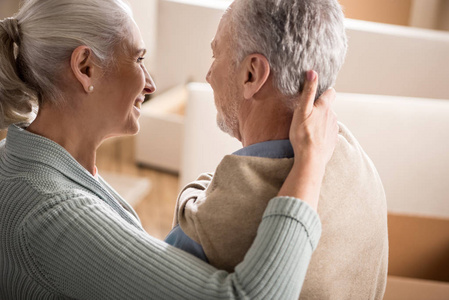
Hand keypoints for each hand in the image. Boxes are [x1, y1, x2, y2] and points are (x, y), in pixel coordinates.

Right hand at [277, 70, 337, 209]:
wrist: (311, 159)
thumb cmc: (303, 135)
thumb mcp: (302, 110)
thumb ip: (308, 91)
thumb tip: (312, 72)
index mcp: (325, 107)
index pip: (330, 92)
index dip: (324, 91)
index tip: (317, 92)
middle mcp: (333, 116)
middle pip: (328, 107)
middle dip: (321, 108)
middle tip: (308, 112)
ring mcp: (334, 129)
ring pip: (329, 120)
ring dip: (321, 121)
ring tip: (309, 127)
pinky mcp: (333, 141)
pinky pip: (328, 133)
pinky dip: (322, 133)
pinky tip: (314, 138)